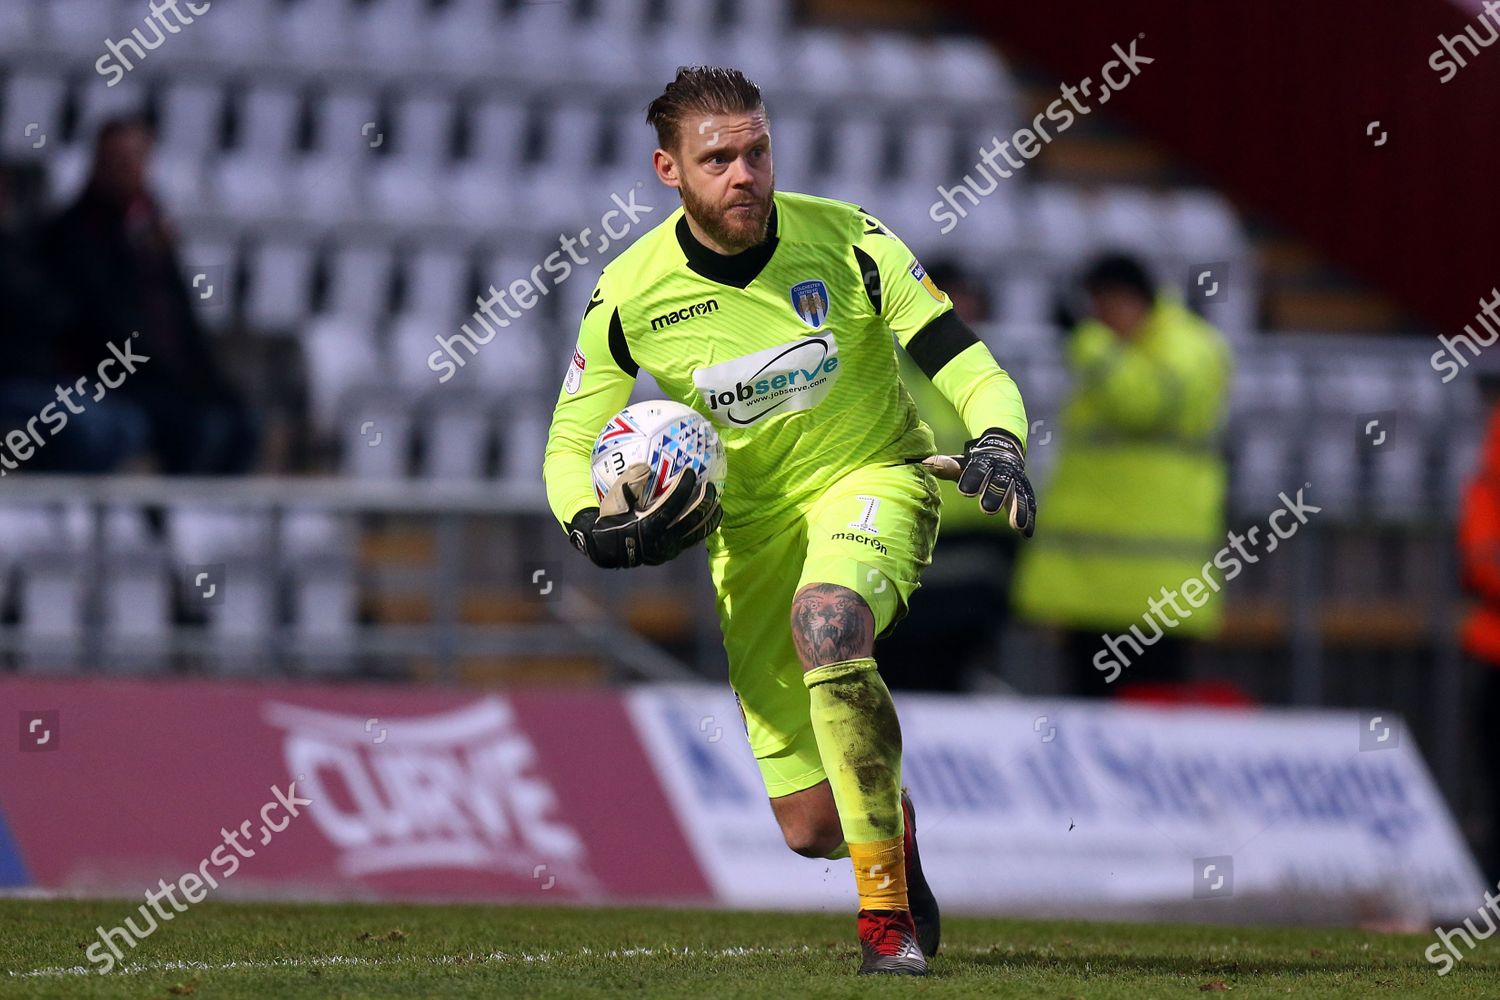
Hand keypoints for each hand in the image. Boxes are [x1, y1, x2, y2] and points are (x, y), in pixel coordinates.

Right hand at [568, 465, 722, 567]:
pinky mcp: (673, 552)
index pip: (672, 504)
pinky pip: (694, 537)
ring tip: (717, 500)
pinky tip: (710, 515)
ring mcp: (670, 548)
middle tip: (709, 484)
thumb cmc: (611, 520)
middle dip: (704, 500)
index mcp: (648, 525)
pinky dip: (704, 525)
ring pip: (698, 531)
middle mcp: (662, 540)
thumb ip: (628, 483)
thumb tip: (646, 467)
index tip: (690, 471)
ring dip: (710, 514)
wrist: (608, 549)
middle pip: (692, 518)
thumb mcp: (613, 501)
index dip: (683, 487)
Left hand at [955, 428, 1035, 537]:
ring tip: (1016, 526)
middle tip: (987, 509)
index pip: (977, 470)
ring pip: (1018, 495)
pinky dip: (1028, 519)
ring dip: (1017, 510)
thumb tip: (925, 463)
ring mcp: (1016, 482)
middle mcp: (1003, 471)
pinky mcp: (1025, 492)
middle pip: (1000, 483)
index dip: (972, 480)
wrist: (1002, 449)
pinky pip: (1029, 504)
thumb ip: (945, 466)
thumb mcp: (960, 463)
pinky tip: (1027, 534)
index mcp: (984, 462)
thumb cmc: (975, 463)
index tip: (965, 491)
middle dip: (995, 495)